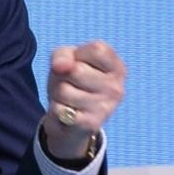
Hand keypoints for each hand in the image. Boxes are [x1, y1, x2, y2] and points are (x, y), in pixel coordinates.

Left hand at [40, 41, 124, 163]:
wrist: (70, 122)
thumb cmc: (72, 81)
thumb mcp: (68, 60)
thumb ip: (63, 55)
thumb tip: (60, 66)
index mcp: (117, 68)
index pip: (97, 50)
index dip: (79, 54)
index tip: (79, 62)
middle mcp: (116, 89)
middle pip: (76, 70)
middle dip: (63, 75)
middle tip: (69, 83)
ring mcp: (105, 108)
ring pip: (64, 90)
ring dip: (57, 93)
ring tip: (67, 98)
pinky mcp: (90, 125)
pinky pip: (60, 109)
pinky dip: (56, 109)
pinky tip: (66, 112)